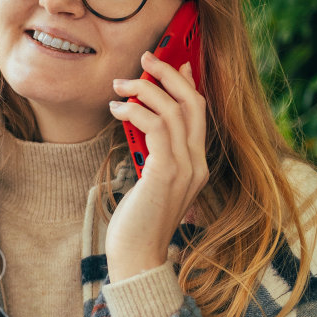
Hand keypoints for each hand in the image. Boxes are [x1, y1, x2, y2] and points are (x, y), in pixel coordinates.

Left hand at [104, 50, 208, 281]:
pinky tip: (117, 110)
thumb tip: (141, 123)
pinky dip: (137, 111)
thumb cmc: (137, 223)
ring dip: (145, 90)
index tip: (170, 62)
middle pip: (193, 103)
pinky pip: (157, 127)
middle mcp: (197, 164)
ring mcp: (186, 169)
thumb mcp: (148, 182)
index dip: (186, 83)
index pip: (199, 113)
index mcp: (197, 166)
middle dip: (169, 74)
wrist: (137, 257)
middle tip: (145, 58)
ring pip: (174, 110)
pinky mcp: (166, 173)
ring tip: (118, 86)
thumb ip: (153, 155)